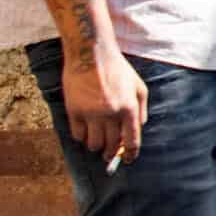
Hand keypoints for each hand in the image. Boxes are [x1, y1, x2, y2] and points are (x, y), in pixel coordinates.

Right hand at [62, 42, 145, 168]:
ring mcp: (91, 113)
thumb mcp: (139, 87)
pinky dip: (82, 138)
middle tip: (109, 155)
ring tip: (97, 143)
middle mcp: (110, 114)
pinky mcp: (74, 111)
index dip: (131, 155)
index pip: (132, 141)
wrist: (91, 54)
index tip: (129, 160)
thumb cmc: (118, 70)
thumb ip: (141, 110)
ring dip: (96, 147)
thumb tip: (137, 130)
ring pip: (93, 144)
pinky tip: (85, 133)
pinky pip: (77, 135)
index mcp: (129, 109)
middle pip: (112, 146)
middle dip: (112, 154)